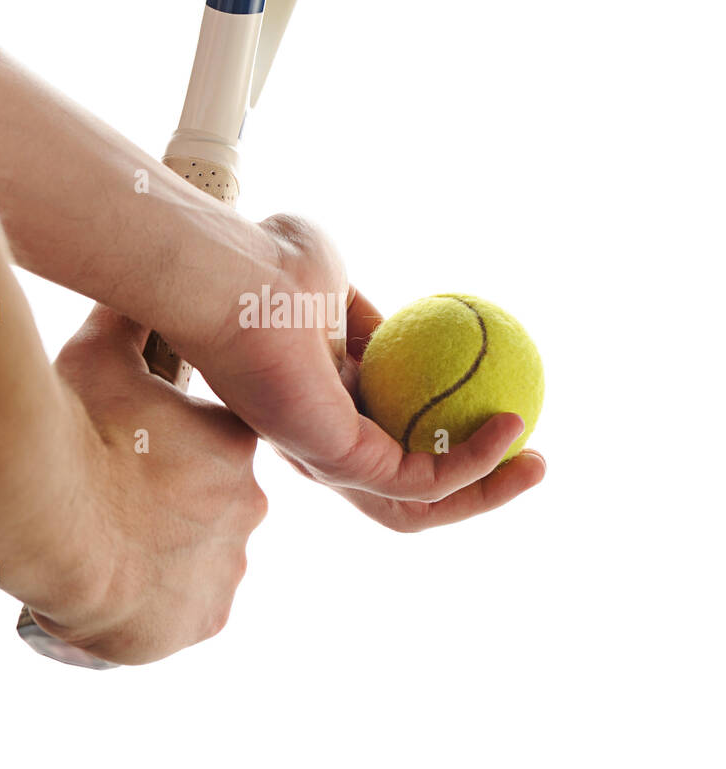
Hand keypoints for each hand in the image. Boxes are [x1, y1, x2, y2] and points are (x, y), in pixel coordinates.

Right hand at [20, 307, 267, 663]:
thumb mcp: (99, 355)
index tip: (135, 453)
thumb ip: (126, 322)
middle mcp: (249, 502)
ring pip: (205, 558)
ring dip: (168, 553)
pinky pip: (192, 611)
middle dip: (172, 503)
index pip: (218, 444)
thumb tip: (128, 287)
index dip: (175, 448)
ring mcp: (230, 565)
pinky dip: (163, 604)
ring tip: (112, 546)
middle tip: (115, 500)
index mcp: (234, 441)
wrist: (54, 518)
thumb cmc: (77, 431)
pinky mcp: (206, 619)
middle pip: (214, 503)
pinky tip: (125, 588)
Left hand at [186, 215, 545, 530]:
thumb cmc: (269, 264)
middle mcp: (324, 443)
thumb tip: (399, 330)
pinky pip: (421, 477)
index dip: (449, 439)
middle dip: (478, 487)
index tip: (502, 410)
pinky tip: (510, 429)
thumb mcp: (335, 278)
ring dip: (486, 491)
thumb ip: (364, 313)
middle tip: (531, 457)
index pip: (394, 442)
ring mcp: (328, 459)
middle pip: (411, 492)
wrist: (232, 274)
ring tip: (536, 463)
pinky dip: (472, 462)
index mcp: (324, 404)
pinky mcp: (339, 462)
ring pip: (419, 503)